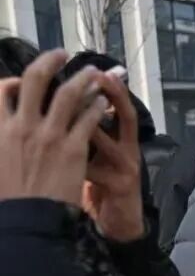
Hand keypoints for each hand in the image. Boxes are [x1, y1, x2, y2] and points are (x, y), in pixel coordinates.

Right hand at [0, 50, 108, 206]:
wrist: (27, 222)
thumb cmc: (8, 199)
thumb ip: (1, 140)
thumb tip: (6, 131)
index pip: (1, 90)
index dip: (11, 80)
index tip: (22, 79)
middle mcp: (22, 126)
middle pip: (34, 80)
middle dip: (49, 62)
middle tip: (61, 54)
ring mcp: (50, 136)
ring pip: (68, 94)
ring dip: (82, 79)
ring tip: (93, 72)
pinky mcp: (74, 149)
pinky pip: (88, 118)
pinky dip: (97, 106)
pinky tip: (104, 102)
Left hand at [83, 68, 143, 241]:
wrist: (120, 225)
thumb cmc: (104, 189)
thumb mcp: (99, 158)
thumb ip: (88, 135)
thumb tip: (66, 108)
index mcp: (124, 143)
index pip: (122, 108)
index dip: (114, 89)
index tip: (100, 71)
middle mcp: (129, 152)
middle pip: (127, 117)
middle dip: (113, 94)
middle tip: (97, 77)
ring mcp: (126, 169)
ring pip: (105, 140)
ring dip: (87, 124)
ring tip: (69, 112)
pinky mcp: (118, 187)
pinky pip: (91, 168)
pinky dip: (72, 161)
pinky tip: (56, 158)